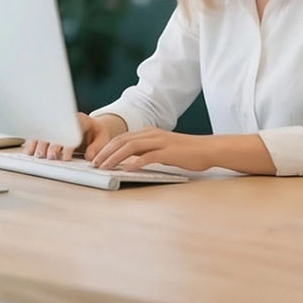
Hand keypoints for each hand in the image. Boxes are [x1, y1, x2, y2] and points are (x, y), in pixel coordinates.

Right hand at [24, 113, 120, 160]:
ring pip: (44, 133)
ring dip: (39, 145)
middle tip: (51, 157)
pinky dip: (32, 143)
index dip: (68, 145)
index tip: (66, 157)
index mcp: (81, 120)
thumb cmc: (96, 133)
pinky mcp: (48, 130)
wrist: (92, 127)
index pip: (71, 131)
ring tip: (39, 156)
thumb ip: (97, 148)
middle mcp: (65, 121)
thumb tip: (90, 156)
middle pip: (54, 132)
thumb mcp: (102, 139)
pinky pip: (37, 135)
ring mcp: (55, 125)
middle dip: (52, 145)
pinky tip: (29, 151)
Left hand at [89, 128, 216, 170]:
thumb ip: (146, 152)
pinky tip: (127, 170)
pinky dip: (135, 163)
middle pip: (122, 141)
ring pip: (131, 147)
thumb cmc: (186, 152)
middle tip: (94, 165)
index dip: (106, 148)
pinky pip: (148, 156)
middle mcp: (152, 134)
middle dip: (105, 153)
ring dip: (115, 157)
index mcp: (149, 133)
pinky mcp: (169, 152)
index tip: (96, 159)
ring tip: (105, 167)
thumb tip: (129, 161)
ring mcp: (160, 142)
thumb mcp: (162, 150)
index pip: (121, 138)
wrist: (208, 149)